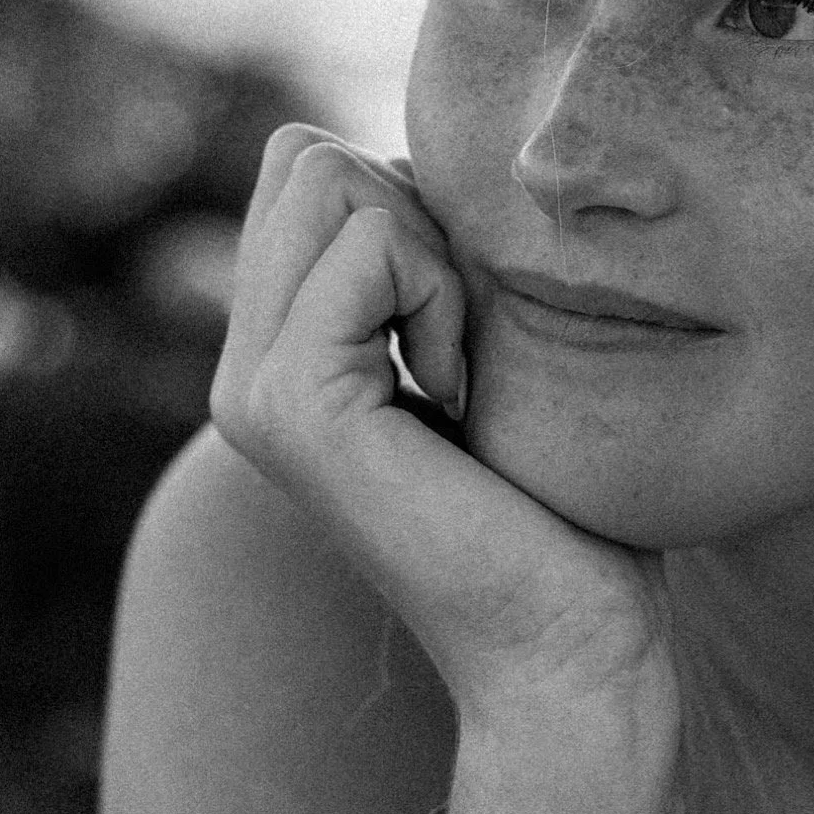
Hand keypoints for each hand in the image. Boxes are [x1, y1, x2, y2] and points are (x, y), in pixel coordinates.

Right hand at [209, 130, 677, 813]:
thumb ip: (441, 270)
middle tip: (471, 342)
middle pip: (304, 158)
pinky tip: (464, 395)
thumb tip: (435, 161)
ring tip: (466, 372)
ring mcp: (252, 391)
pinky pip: (368, 245)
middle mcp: (244, 372)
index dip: (416, 206)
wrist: (569, 655)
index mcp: (282, 359)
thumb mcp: (499, 359)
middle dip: (417, 213)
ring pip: (326, 179)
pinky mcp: (292, 407)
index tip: (474, 326)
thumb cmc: (569, 522)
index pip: (307, 169)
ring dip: (433, 253)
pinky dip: (443, 294)